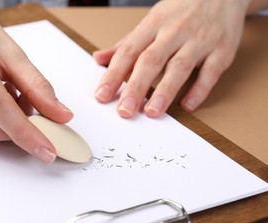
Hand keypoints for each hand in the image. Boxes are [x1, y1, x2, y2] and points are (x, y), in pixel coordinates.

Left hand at [93, 0, 249, 117]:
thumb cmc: (181, 11)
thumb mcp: (151, 21)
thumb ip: (127, 43)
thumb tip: (99, 59)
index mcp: (153, 24)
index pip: (129, 51)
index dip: (113, 74)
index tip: (102, 96)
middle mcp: (175, 31)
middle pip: (151, 60)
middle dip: (136, 87)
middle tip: (124, 111)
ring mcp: (200, 40)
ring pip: (180, 66)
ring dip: (165, 91)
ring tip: (152, 112)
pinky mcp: (222, 50)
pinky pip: (211, 72)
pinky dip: (199, 89)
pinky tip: (187, 105)